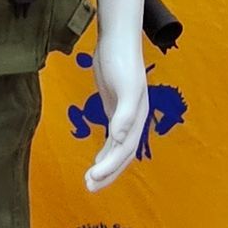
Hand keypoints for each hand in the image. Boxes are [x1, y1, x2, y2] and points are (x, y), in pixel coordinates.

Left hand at [84, 20, 147, 191]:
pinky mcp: (114, 108)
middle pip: (122, 155)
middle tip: (89, 187)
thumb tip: (119, 140)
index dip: (110, 167)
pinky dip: (105, 151)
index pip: (124, 150)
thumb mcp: (125, 87)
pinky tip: (96, 162)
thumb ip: (125, 114)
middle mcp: (134, 121)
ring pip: (117, 149)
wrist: (116, 40)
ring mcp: (124, 116)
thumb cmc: (121, 61)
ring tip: (90, 181)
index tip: (93, 178)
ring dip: (105, 166)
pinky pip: (112, 137)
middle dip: (108, 173)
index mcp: (138, 118)